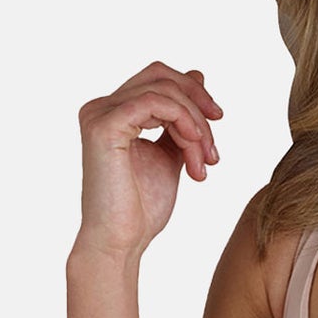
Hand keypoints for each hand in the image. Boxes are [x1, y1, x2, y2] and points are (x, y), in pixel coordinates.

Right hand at [74, 61, 224, 260]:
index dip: (193, 93)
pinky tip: (192, 152)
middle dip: (197, 104)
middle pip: (160, 76)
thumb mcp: (171, 153)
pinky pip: (155, 103)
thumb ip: (181, 119)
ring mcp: (99, 114)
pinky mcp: (104, 126)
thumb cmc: (141, 208)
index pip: (158, 79)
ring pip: (163, 91)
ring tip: (202, 163)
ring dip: (195, 126)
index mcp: (113, 112)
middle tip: (213, 146)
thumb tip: (198, 76)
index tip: (218, 121)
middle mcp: (101, 107)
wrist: (121, 242)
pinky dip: (182, 123)